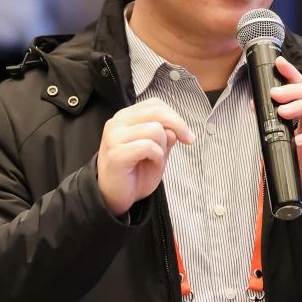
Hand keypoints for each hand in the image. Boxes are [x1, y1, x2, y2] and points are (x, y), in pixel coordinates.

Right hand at [96, 98, 194, 216]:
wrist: (114, 197)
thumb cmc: (135, 173)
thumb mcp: (157, 151)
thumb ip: (165, 136)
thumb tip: (175, 129)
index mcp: (126, 117)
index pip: (155, 104)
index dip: (175, 116)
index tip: (187, 135)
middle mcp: (117, 123)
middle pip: (156, 111)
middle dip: (178, 125)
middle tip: (187, 141)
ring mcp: (114, 137)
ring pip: (154, 129)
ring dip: (163, 147)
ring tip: (157, 159)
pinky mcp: (116, 153)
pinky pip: (148, 147)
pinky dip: (158, 157)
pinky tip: (152, 164)